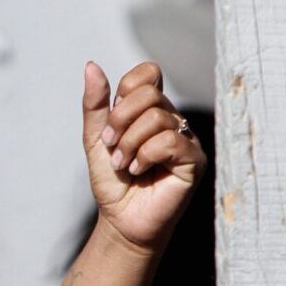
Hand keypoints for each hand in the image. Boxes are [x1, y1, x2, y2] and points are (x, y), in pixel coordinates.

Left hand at [83, 61, 205, 253]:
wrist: (121, 219)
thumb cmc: (112, 181)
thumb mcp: (96, 139)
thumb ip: (95, 105)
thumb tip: (91, 65)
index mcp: (151, 110)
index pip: (148, 73)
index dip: (126, 90)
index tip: (112, 121)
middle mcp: (173, 120)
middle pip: (149, 94)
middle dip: (120, 121)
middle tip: (112, 147)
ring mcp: (187, 138)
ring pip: (157, 118)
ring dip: (129, 144)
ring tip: (125, 164)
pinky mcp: (194, 159)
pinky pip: (169, 141)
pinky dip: (145, 155)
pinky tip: (140, 170)